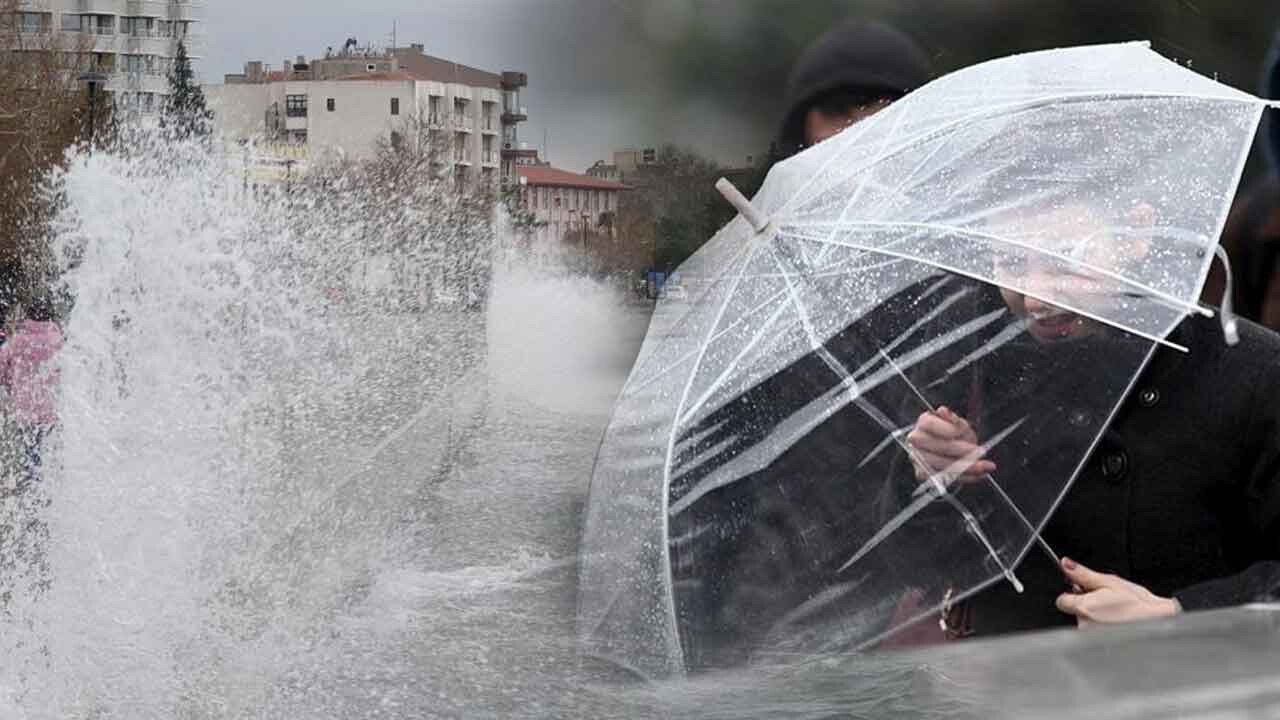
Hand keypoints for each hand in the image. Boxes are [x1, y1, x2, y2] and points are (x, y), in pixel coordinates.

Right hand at [906, 406, 995, 483]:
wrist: (950, 451)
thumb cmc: (955, 434)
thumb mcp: (959, 424)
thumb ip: (954, 421)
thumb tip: (943, 411)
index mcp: (924, 422)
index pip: (931, 424)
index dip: (947, 428)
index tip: (963, 432)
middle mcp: (916, 439)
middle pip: (938, 446)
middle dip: (963, 451)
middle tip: (982, 452)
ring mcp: (917, 457)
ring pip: (942, 465)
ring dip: (967, 467)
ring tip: (985, 467)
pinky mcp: (922, 474)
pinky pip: (944, 478)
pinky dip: (963, 478)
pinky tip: (977, 475)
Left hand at [1055, 557, 1180, 626]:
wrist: (1160, 622)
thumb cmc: (1138, 604)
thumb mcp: (1109, 581)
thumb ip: (1082, 574)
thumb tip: (1065, 565)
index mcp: (1084, 608)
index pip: (1062, 601)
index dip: (1073, 594)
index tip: (1086, 591)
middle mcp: (1085, 626)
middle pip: (1074, 611)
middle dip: (1086, 604)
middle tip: (1106, 601)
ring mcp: (1093, 638)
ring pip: (1084, 623)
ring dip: (1094, 616)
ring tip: (1114, 612)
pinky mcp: (1101, 645)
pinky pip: (1094, 633)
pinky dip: (1102, 628)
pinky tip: (1116, 623)